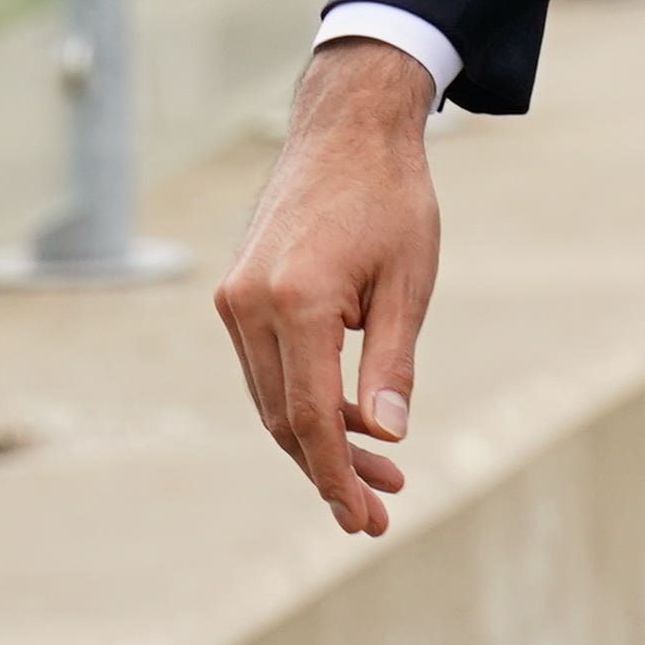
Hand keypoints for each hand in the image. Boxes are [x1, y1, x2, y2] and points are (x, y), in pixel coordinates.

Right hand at [214, 37, 442, 536]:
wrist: (348, 127)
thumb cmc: (392, 199)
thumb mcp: (410, 282)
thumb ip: (393, 364)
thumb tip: (387, 437)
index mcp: (295, 301)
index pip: (309, 417)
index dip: (336, 475)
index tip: (363, 517)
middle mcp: (249, 305)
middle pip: (283, 418)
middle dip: (329, 469)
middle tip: (378, 511)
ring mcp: (235, 298)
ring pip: (271, 398)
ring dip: (318, 440)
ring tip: (379, 472)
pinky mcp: (237, 292)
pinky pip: (268, 367)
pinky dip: (303, 399)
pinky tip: (351, 421)